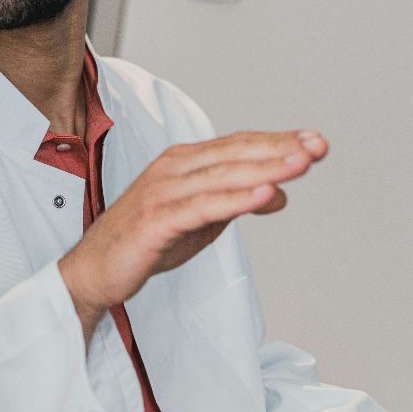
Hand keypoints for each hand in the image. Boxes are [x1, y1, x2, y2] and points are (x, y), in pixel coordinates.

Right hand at [58, 130, 326, 332]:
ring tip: (301, 164)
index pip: (239, 145)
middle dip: (280, 149)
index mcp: (183, 162)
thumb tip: (278, 193)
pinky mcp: (157, 219)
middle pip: (236, 154)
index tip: (314, 141)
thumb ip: (236, 201)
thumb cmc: (146, 241)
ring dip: (266, 168)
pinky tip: (266, 195)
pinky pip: (204, 207)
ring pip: (224, 176)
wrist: (95, 270)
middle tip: (318, 146)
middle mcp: (173, 168)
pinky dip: (237, 199)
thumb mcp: (202, 220)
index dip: (277, 141)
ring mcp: (164, 192)